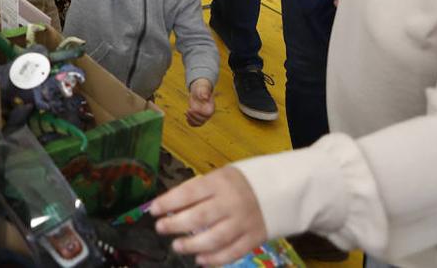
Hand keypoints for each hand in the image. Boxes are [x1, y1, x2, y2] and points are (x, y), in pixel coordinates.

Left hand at [149, 166, 266, 265]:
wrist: (282, 188)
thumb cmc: (241, 183)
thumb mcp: (219, 177)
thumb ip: (198, 191)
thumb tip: (170, 205)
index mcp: (219, 183)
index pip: (189, 193)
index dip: (169, 202)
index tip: (153, 210)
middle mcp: (231, 202)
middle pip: (200, 217)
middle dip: (176, 224)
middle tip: (161, 228)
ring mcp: (244, 222)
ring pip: (215, 238)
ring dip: (193, 245)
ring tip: (177, 246)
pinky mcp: (255, 238)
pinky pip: (233, 252)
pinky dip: (215, 259)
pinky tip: (200, 260)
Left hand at [186, 79, 214, 126]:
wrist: (199, 91)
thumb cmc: (201, 89)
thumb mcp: (202, 89)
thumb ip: (204, 92)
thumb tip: (205, 97)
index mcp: (211, 108)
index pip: (207, 115)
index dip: (199, 113)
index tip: (191, 109)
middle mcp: (208, 113)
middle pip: (202, 120)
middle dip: (193, 117)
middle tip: (187, 110)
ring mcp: (203, 116)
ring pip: (199, 123)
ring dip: (191, 120)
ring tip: (185, 113)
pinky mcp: (198, 117)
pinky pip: (195, 124)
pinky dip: (191, 123)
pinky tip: (186, 118)